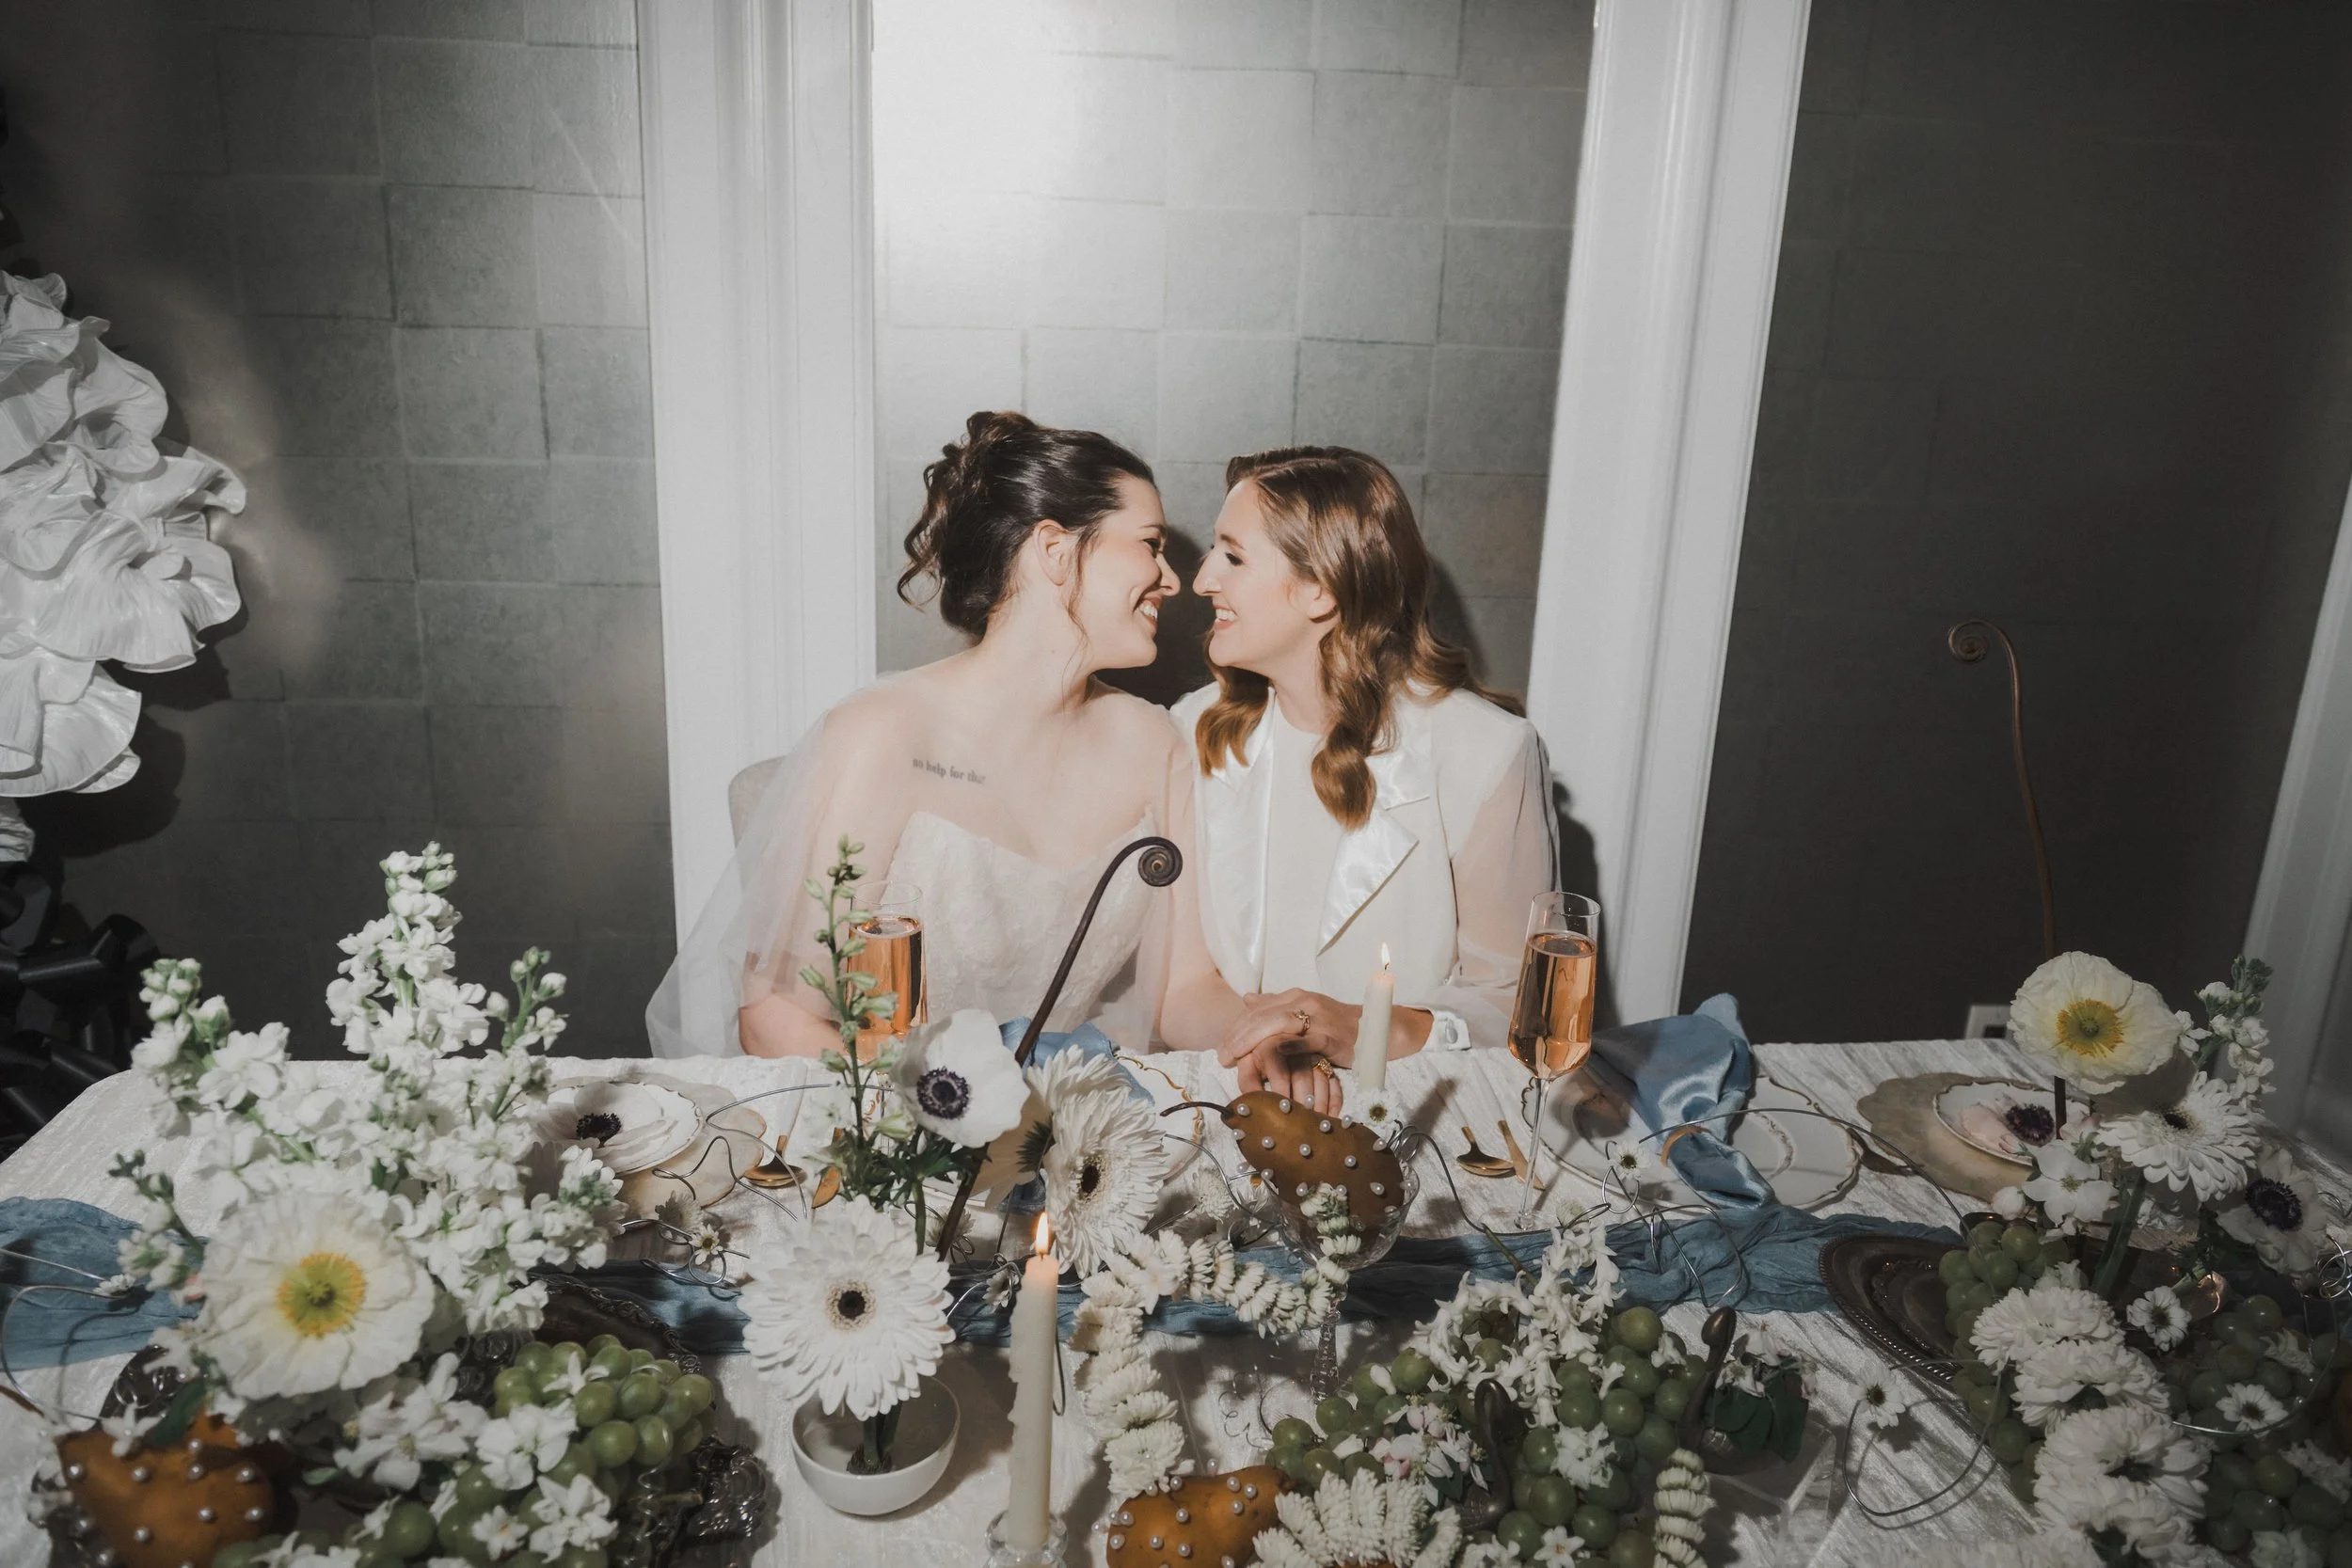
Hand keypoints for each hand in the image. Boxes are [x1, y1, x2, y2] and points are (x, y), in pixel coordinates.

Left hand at [1218, 989, 1359, 1114]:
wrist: (1373, 1031)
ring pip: (1279, 1024)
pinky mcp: (1332, 1036)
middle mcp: (1305, 1003)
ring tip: (1237, 1056)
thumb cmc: (1334, 1025)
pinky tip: (1273, 1052)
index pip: (1257, 1010)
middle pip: (1263, 1016)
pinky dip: (1290, 1046)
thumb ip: (1275, 1006)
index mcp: (1295, 997)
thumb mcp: (1303, 1012)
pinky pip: (1308, 1041)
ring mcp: (1319, 1018)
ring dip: (1254, 1040)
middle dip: (1239, 1036)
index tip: (1221, 1048)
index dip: (1236, 1028)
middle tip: (1222, 1056)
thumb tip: (1247, 999)